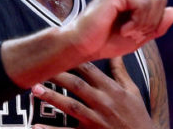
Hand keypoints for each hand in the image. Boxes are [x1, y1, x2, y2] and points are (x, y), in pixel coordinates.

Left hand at [30, 57, 153, 128]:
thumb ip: (121, 73)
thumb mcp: (132, 92)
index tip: (59, 51)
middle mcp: (103, 102)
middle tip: (39, 66)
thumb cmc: (137, 117)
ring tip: (35, 89)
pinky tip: (36, 126)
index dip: (74, 59)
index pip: (90, 70)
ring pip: (71, 106)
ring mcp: (96, 120)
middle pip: (77, 85)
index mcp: (112, 90)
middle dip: (58, 75)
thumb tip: (116, 52)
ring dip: (52, 97)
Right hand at [62, 0, 172, 60]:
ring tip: (127, 32)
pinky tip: (123, 29)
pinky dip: (138, 22)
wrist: (81, 47)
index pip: (160, 1)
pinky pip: (143, 4)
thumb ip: (157, 25)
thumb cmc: (104, 42)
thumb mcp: (138, 36)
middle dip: (152, 22)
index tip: (137, 34)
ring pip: (154, 1)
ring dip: (144, 24)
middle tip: (133, 34)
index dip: (156, 21)